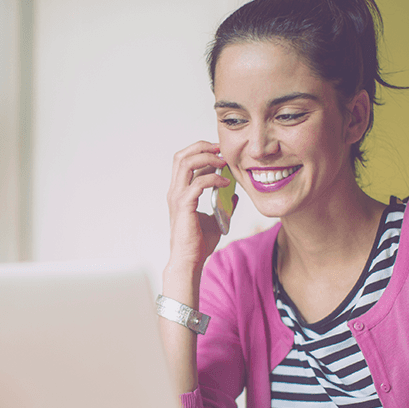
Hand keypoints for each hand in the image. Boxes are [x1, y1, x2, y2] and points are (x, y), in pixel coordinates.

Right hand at [166, 142, 234, 271]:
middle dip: (202, 147)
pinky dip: (213, 178)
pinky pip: (198, 182)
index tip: (219, 151)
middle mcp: (175, 191)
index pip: (184, 160)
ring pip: (186, 163)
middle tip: (221, 149)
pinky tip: (225, 183)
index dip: (200, 150)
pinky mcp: (184, 205)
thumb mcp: (214, 219)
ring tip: (223, 162)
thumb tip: (233, 194)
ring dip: (207, 157)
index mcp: (179, 192)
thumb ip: (221, 204)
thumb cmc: (198, 244)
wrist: (189, 261)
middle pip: (181, 156)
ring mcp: (177, 197)